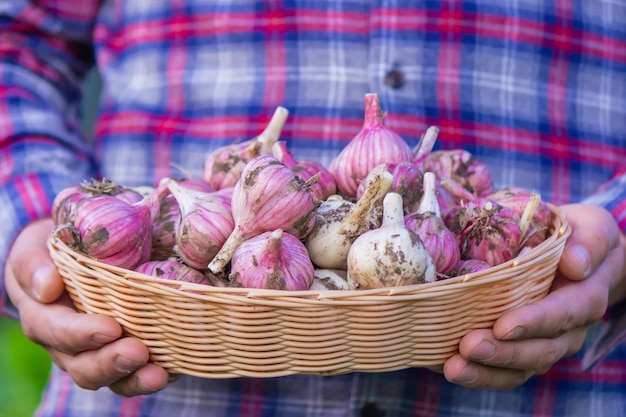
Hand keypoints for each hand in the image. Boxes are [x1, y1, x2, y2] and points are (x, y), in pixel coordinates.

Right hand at [4, 218, 169, 395]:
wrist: (74, 258)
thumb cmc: (54, 253)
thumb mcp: (35, 249)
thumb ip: (33, 265)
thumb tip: (47, 285)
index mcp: (43, 318)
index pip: (56, 331)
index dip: (81, 334)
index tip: (110, 328)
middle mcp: (68, 346)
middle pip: (84, 366)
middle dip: (112, 362)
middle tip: (138, 352)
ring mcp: (97, 354)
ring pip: (112, 378)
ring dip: (135, 378)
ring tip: (159, 375)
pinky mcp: (124, 355)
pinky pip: (136, 374)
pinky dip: (155, 374)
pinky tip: (175, 370)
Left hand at [443, 204, 625, 389]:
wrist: (576, 259)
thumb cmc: (576, 238)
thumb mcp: (590, 228)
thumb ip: (588, 243)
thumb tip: (575, 264)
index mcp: (585, 298)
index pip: (563, 314)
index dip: (533, 322)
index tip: (502, 326)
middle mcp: (568, 330)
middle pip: (539, 350)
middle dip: (502, 352)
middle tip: (468, 346)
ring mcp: (545, 345)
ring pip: (519, 368)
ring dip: (485, 371)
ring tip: (453, 367)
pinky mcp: (522, 352)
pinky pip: (502, 371)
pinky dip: (476, 373)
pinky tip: (444, 366)